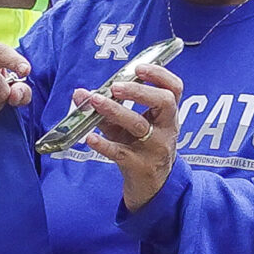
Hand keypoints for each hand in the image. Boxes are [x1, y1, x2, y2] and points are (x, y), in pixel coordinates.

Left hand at [77, 61, 182, 209]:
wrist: (151, 186)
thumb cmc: (140, 148)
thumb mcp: (128, 126)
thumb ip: (106, 109)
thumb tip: (79, 93)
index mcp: (167, 114)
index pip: (174, 88)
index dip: (159, 74)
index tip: (139, 67)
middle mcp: (166, 129)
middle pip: (163, 102)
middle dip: (139, 91)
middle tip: (115, 86)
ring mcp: (155, 148)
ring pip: (139, 125)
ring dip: (116, 111)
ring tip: (95, 101)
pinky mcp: (140, 166)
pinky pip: (121, 153)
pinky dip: (104, 145)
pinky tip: (90, 138)